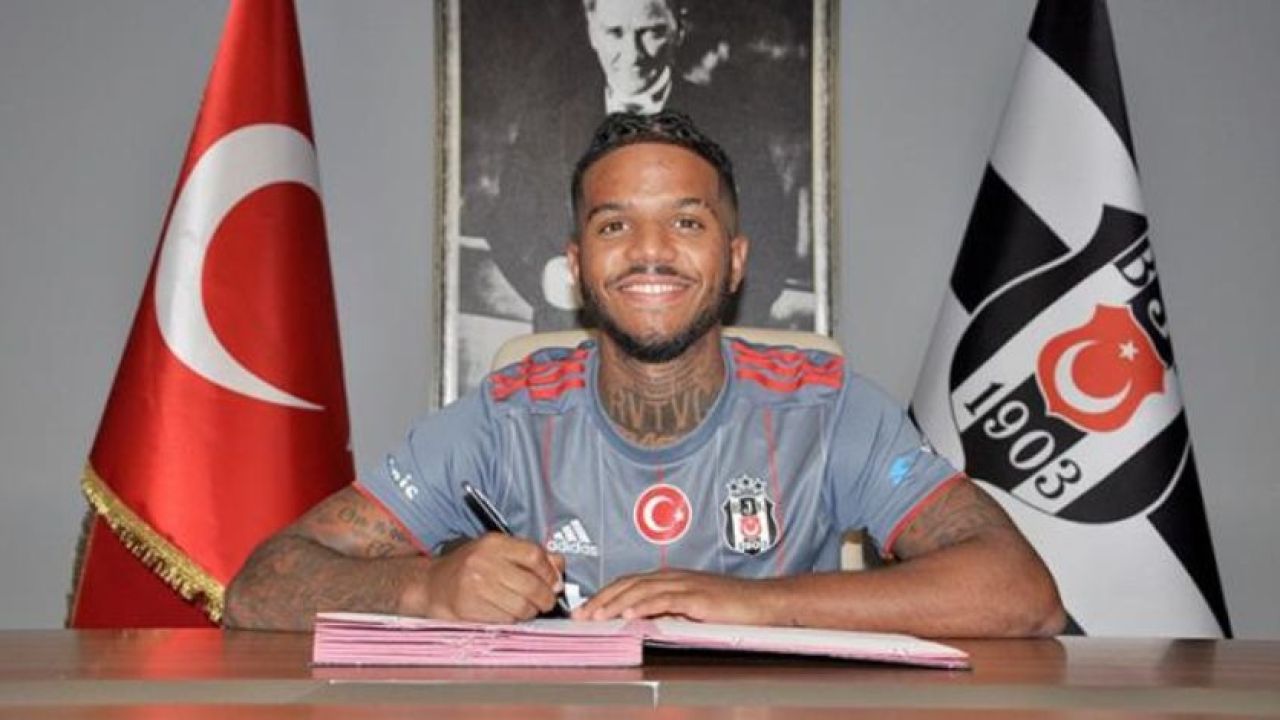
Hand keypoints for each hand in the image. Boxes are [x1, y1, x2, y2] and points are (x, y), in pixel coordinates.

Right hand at [409, 534, 564, 622]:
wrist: (432, 585)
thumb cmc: (469, 567)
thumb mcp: (497, 551)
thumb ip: (528, 556)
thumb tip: (559, 566)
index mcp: (493, 543)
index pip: (533, 555)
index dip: (550, 572)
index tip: (555, 583)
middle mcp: (484, 563)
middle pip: (531, 585)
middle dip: (545, 598)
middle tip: (547, 602)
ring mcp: (475, 587)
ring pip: (521, 606)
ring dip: (530, 612)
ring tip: (526, 608)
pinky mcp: (470, 609)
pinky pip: (505, 620)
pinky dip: (513, 621)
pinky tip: (507, 614)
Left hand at [573, 569, 776, 624]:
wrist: (761, 602)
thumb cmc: (729, 606)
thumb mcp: (691, 607)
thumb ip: (666, 610)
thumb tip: (641, 621)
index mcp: (668, 578)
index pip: (628, 584)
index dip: (604, 595)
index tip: (584, 609)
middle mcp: (672, 577)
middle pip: (627, 585)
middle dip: (601, 599)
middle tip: (580, 615)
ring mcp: (683, 585)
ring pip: (640, 591)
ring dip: (614, 604)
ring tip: (596, 617)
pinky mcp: (696, 597)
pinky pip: (664, 600)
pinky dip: (643, 607)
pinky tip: (628, 616)